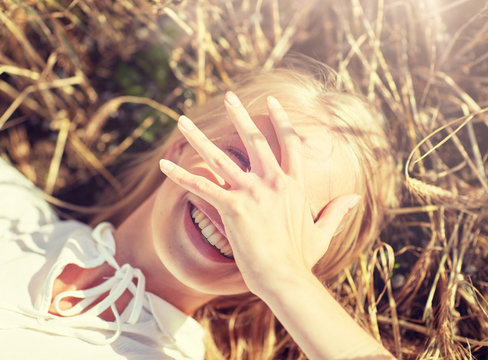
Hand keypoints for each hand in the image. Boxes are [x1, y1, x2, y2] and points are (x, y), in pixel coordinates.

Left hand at [159, 91, 358, 294]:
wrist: (285, 277)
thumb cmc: (302, 258)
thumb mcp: (323, 232)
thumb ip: (337, 211)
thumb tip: (355, 197)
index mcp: (294, 185)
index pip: (289, 144)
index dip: (281, 121)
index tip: (271, 102)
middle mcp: (273, 182)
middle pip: (254, 141)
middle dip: (240, 116)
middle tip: (229, 96)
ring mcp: (253, 192)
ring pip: (220, 157)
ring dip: (199, 137)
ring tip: (182, 121)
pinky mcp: (233, 207)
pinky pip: (202, 186)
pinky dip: (181, 175)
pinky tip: (164, 164)